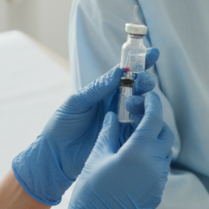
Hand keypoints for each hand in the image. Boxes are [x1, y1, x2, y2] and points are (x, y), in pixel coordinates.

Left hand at [12, 48, 159, 204]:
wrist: (55, 155)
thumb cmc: (61, 125)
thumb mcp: (77, 102)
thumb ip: (98, 88)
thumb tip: (118, 71)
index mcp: (105, 91)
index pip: (125, 73)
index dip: (140, 62)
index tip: (153, 53)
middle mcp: (117, 104)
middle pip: (139, 88)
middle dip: (145, 81)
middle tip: (143, 81)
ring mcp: (122, 121)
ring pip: (143, 106)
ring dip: (145, 100)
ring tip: (134, 102)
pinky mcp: (125, 138)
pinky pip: (140, 127)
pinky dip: (144, 120)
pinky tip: (140, 117)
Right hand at [45, 92, 174, 208]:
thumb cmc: (91, 191)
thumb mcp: (97, 155)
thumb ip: (109, 131)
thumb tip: (113, 115)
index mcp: (139, 151)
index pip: (154, 118)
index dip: (152, 103)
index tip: (146, 96)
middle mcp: (155, 164)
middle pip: (164, 133)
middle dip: (154, 120)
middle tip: (136, 116)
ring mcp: (159, 181)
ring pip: (164, 151)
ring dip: (154, 140)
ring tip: (134, 136)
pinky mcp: (157, 193)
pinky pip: (161, 168)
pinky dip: (152, 157)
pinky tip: (135, 158)